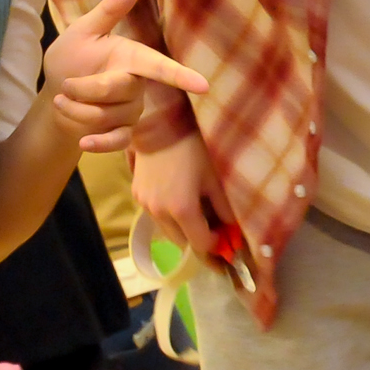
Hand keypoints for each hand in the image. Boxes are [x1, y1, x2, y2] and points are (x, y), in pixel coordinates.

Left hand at [44, 0, 205, 154]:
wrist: (54, 93)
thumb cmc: (71, 57)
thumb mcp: (83, 31)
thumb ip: (109, 11)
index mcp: (133, 57)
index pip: (160, 67)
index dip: (181, 76)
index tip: (204, 86)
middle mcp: (137, 85)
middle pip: (120, 91)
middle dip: (86, 88)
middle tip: (64, 85)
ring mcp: (131, 111)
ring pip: (110, 116)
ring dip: (77, 110)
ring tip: (61, 100)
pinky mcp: (120, 132)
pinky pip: (117, 142)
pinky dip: (98, 144)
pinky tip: (83, 142)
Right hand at [132, 131, 233, 262]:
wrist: (162, 122)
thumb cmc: (194, 147)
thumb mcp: (215, 178)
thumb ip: (225, 208)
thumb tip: (233, 230)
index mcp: (182, 210)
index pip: (201, 245)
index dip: (217, 247)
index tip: (227, 241)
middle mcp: (159, 213)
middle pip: (182, 243)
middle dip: (199, 239)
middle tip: (215, 227)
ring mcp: (145, 204)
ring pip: (167, 231)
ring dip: (183, 228)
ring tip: (197, 211)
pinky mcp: (136, 194)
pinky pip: (156, 216)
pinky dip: (169, 216)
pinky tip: (180, 198)